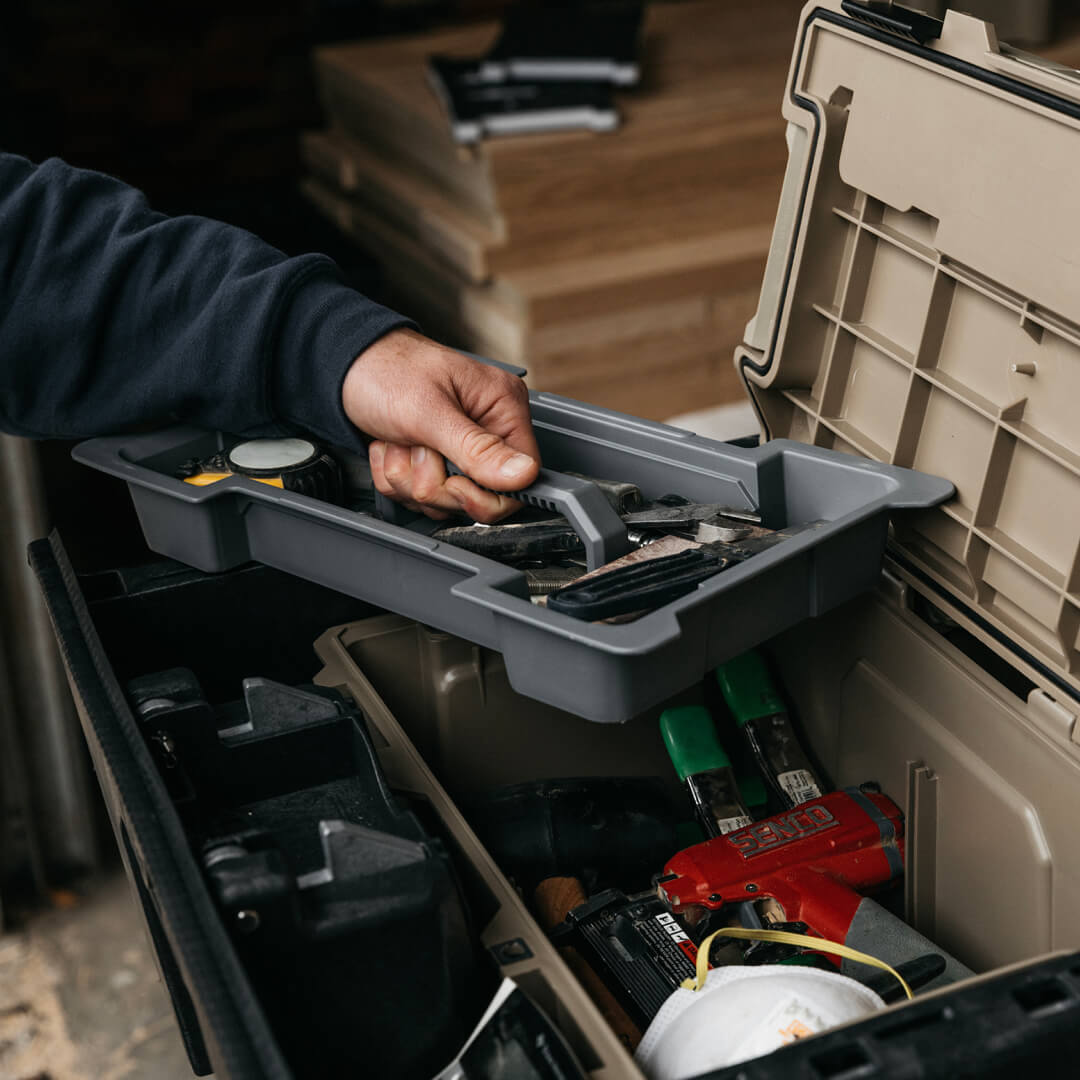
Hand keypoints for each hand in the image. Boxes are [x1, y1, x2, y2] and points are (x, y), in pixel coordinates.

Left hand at [342, 328, 539, 522]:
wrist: (343, 367)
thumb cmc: (384, 370)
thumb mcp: (429, 411)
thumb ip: (476, 448)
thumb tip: (524, 475)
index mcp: (503, 407)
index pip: (522, 477)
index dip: (485, 494)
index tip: (453, 484)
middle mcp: (488, 429)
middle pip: (481, 497)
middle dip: (435, 482)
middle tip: (416, 448)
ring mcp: (460, 449)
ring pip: (446, 501)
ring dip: (410, 479)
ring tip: (399, 442)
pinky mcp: (435, 461)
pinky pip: (421, 497)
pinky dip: (397, 477)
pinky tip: (392, 447)